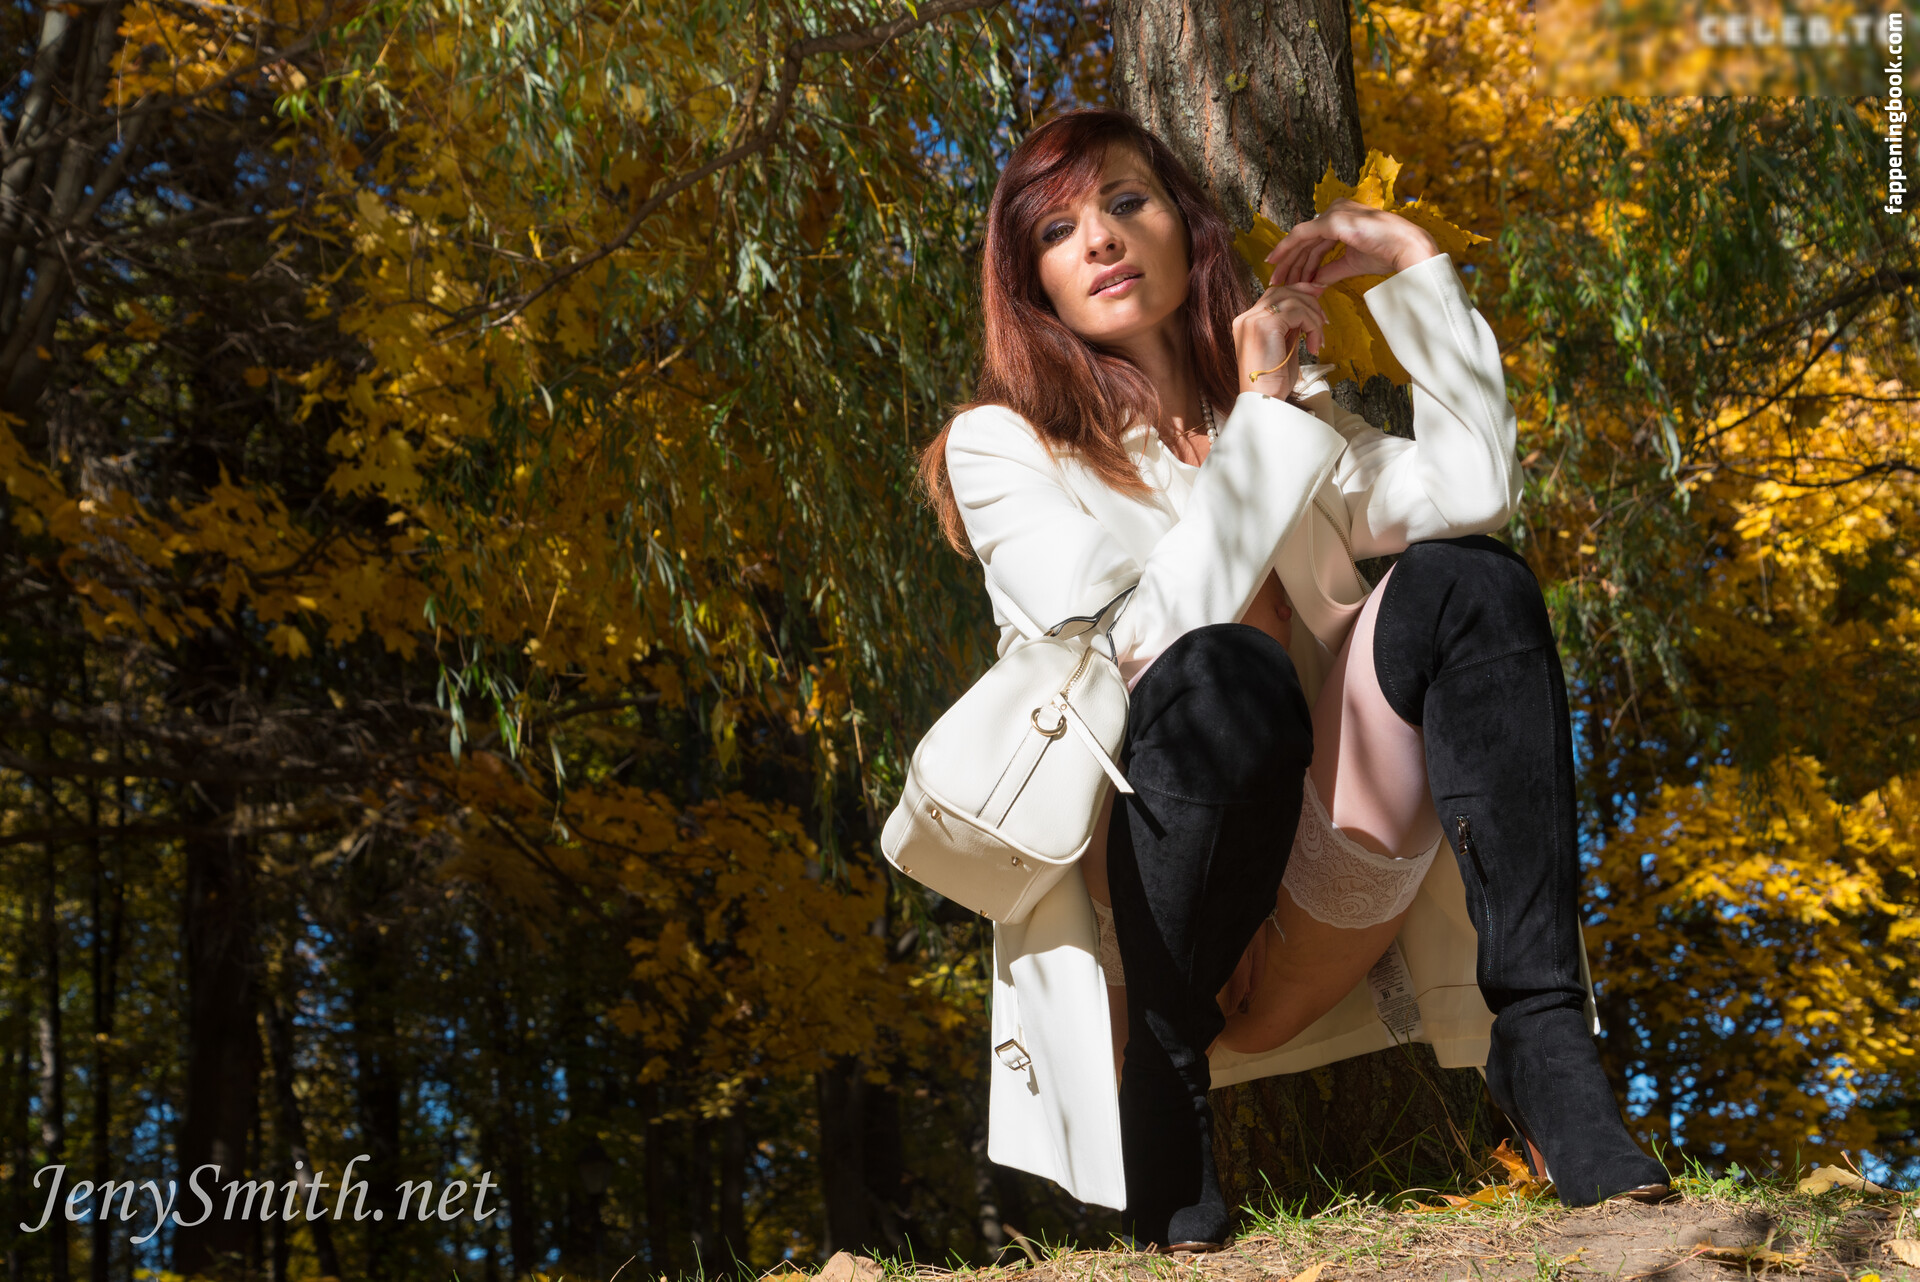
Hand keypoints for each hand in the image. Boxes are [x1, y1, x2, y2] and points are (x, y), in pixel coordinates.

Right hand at [1232, 280, 1326, 397]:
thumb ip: (1290, 328)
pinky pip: (1298, 312)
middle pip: (1282, 291)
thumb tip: (1307, 311)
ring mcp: (1253, 320)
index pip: (1274, 295)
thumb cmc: (1273, 383)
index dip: (1298, 292)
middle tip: (1324, 318)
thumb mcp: (1283, 348)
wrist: (1264, 401)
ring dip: (1313, 317)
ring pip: (1293, 300)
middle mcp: (1246, 318)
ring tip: (1318, 339)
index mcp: (1247, 323)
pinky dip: (1312, 325)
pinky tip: (1313, 345)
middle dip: (1308, 299)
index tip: (1318, 298)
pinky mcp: (1265, 325)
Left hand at [1265, 197, 1439, 288]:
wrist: (1406, 248)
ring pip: (1301, 239)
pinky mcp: (1333, 220)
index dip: (1300, 259)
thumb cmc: (1386, 254)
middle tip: (1276, 281)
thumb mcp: (1352, 264)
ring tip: (1278, 280)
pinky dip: (1288, 249)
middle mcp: (1336, 211)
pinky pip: (1302, 235)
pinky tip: (1276, 262)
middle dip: (1290, 262)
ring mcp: (1335, 213)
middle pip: (1306, 240)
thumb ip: (1331, 270)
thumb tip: (1314, 281)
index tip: (1288, 276)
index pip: (1315, 241)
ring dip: (1288, 261)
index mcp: (1343, 218)